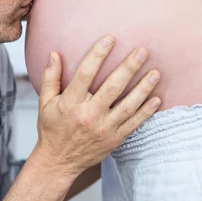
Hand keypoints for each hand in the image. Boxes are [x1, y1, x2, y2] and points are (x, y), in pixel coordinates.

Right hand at [33, 36, 159, 179]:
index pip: (85, 74)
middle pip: (112, 87)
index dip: (98, 54)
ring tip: (156, 72)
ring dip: (144, 88)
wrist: (58, 162)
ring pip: (128, 105)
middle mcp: (89, 115)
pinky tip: (157, 98)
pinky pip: (134, 123)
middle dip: (129, 67)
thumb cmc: (52, 129)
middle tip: (142, 51)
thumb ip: (50, 77)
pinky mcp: (115, 139)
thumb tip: (53, 53)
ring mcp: (104, 128)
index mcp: (71, 103)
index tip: (109, 39)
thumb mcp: (45, 102)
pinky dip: (147, 111)